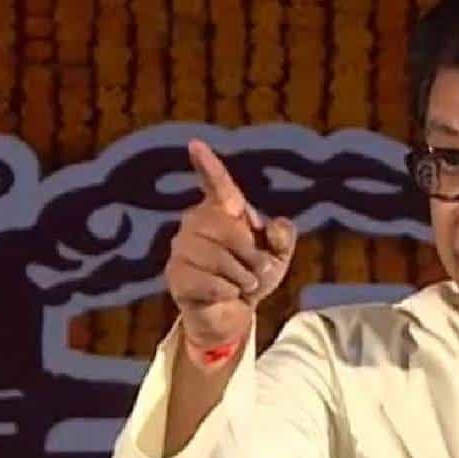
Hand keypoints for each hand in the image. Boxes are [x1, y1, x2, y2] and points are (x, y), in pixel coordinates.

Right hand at [165, 139, 295, 349]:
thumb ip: (284, 237)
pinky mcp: (175, 276)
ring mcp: (181, 249)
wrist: (232, 313)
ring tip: (242, 284)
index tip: (195, 144)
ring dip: (243, 279)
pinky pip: (212, 283)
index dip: (207, 165)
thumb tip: (275, 226)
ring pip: (220, 260)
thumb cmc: (253, 276)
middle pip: (229, 230)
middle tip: (258, 272)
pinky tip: (225, 295)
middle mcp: (195, 223)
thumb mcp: (278, 257)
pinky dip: (229, 293)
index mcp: (222, 211)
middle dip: (252, 256)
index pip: (216, 184)